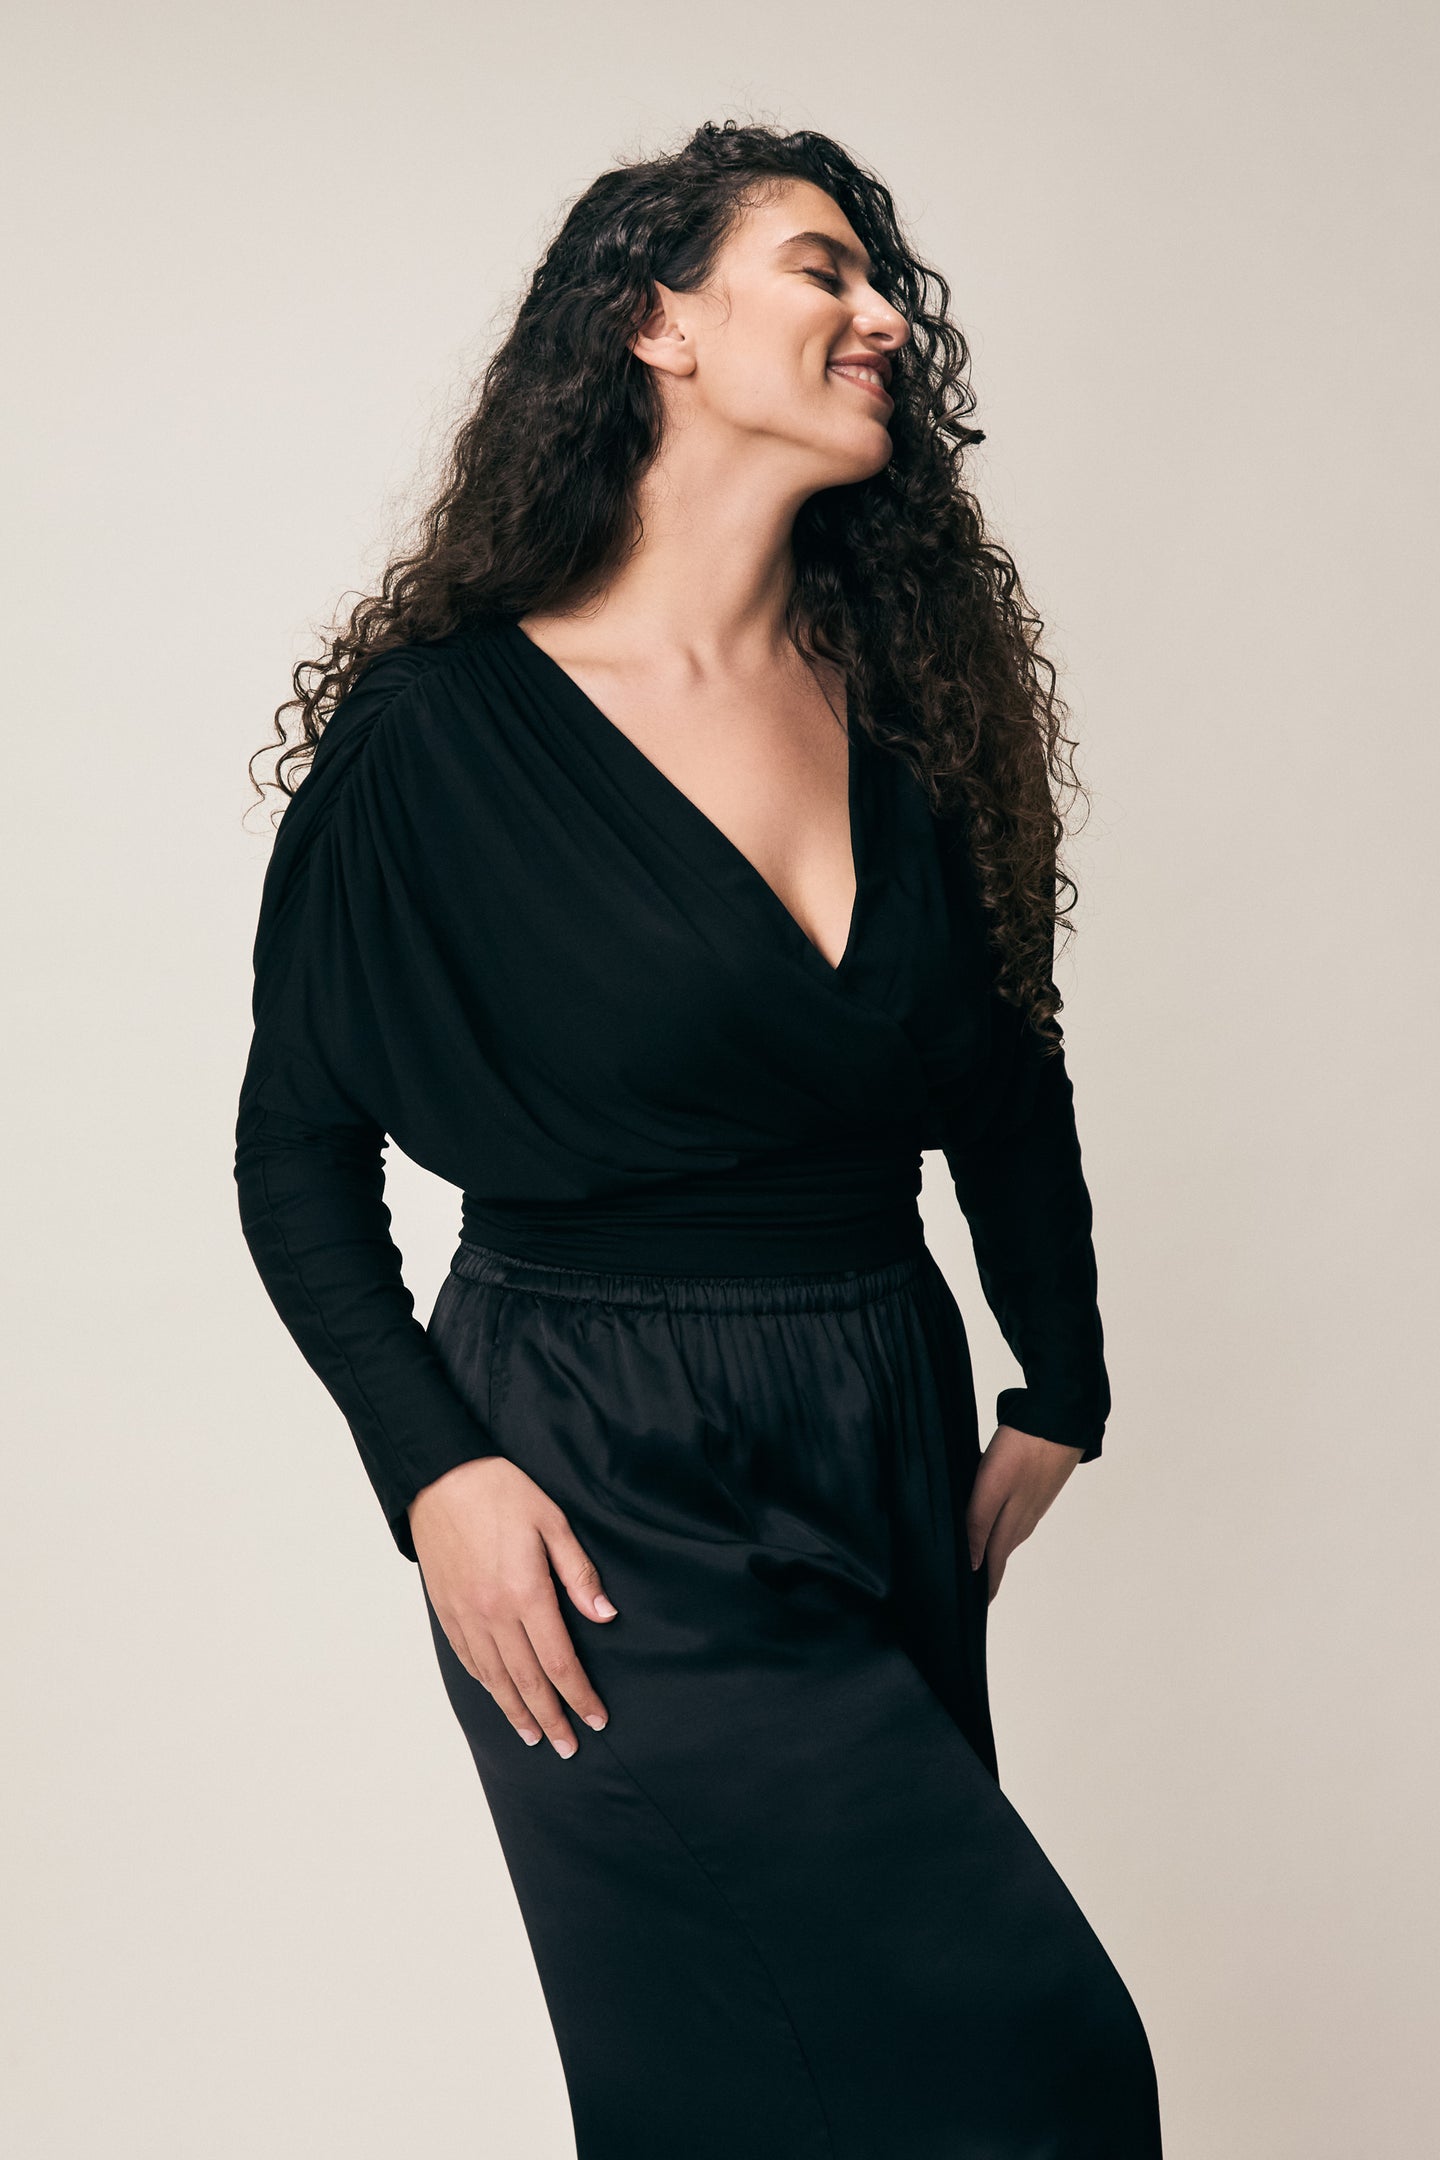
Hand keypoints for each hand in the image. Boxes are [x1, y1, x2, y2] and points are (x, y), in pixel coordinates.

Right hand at [409, 1456, 617, 1756]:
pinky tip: (498, 1697)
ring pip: (494, 1678)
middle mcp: (494, 1614)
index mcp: (526, 1593)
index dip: (579, 1695)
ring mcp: (466, 1615)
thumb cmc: (501, 1491)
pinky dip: (485, 1685)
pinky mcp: (446, 1609)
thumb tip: (604, 1615)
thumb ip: (578, 1572)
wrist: (440, 1477)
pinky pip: (468, 1659)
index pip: (559, 1661)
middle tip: (568, 1747)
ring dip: (516, 1711)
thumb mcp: (552, 1521)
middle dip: (551, 1718)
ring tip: (533, 1736)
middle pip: (527, 1681)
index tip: (596, 1719)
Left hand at [965, 1423, 1083, 1602]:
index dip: (980, 1592)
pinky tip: (989, 1526)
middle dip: (982, 1578)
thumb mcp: (990, 1485)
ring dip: (990, 1555)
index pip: (992, 1571)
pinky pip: (1012, 1520)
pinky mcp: (1035, 1491)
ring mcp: (1031, 1507)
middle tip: (963, 1594)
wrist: (1061, 1418)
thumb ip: (977, 1524)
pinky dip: (997, 1531)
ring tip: (973, 1566)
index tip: (968, 1612)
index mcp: (1010, 1527)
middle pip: (998, 1558)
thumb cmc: (1023, 1449)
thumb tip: (971, 1566)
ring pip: (1006, 1538)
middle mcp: (1023, 1523)